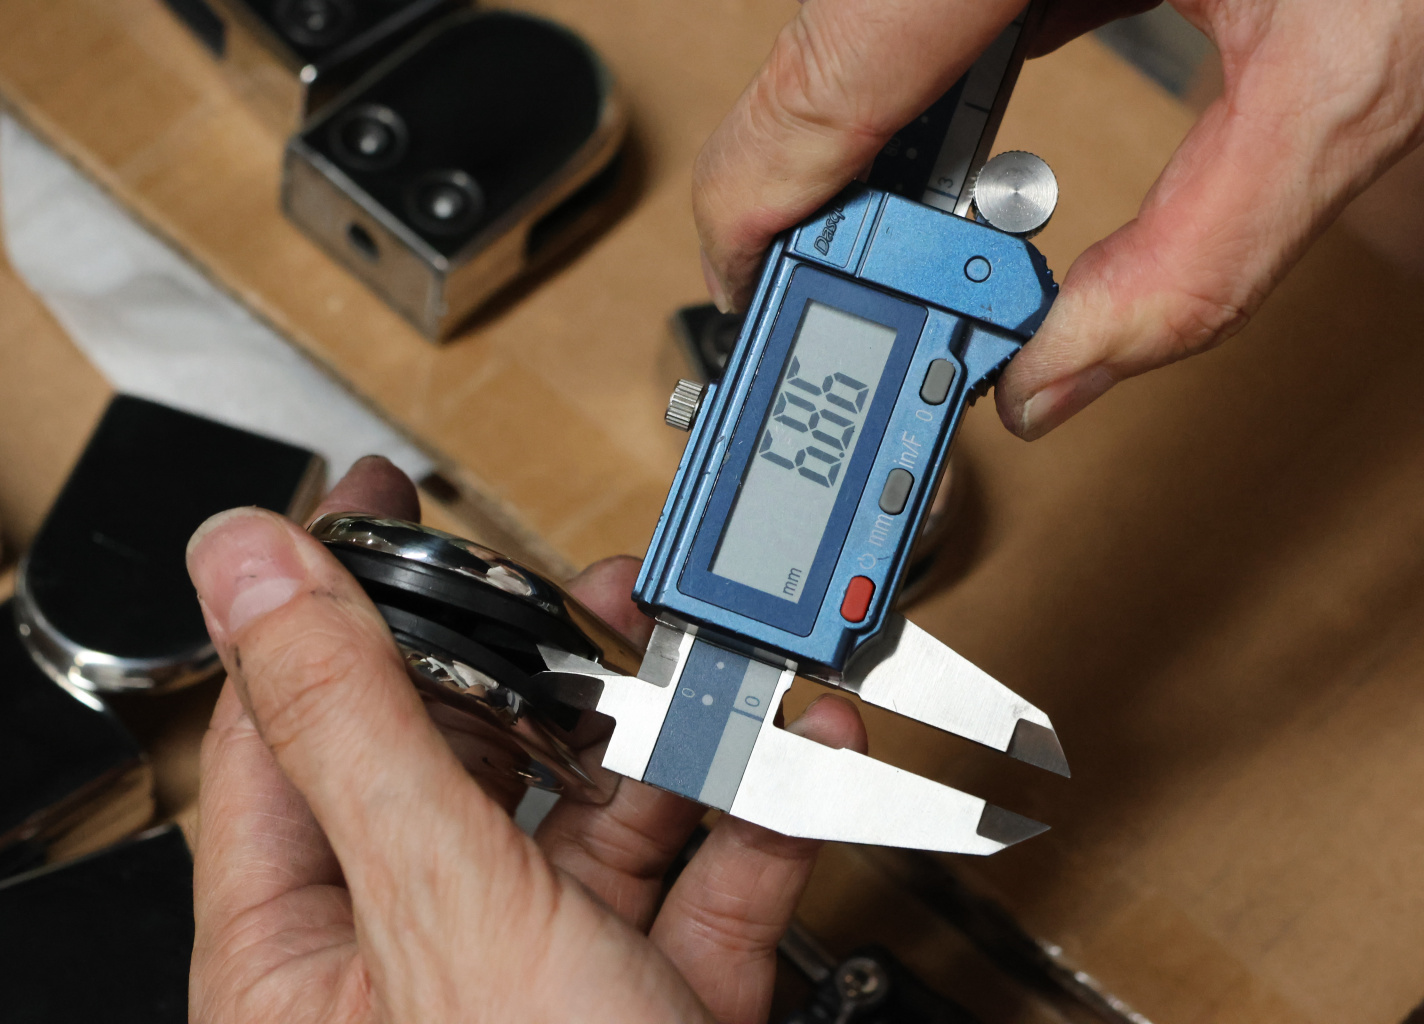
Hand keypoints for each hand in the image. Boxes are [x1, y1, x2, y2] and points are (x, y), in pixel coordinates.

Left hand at [186, 456, 866, 1022]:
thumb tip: (246, 563)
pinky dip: (762, 810)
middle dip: (546, 662)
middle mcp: (424, 956)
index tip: (367, 503)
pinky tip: (798, 754)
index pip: (292, 727)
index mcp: (306, 945)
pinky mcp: (666, 1004)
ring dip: (674, 727)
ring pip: (604, 807)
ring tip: (722, 660)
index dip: (328, 598)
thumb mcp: (438, 912)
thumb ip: (352, 722)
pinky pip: (709, 877)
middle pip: (471, 751)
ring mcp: (554, 979)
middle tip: (594, 589)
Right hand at [693, 0, 1423, 438]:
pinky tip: (968, 152)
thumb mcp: (1347, 77)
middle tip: (875, 303)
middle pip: (820, 57)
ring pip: (854, 29)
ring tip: (925, 246)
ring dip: (873, 148)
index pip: (820, 75)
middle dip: (827, 198)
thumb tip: (1055, 379)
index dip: (759, 209)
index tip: (753, 300)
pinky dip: (924, 90)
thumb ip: (1204, 255)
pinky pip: (917, 4)